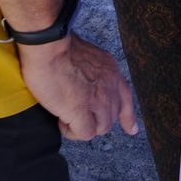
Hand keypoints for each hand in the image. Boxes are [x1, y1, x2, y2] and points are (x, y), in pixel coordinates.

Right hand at [17, 34, 139, 140]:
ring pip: (101, 128)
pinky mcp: (81, 110)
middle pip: (113, 116)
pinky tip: (61, 122)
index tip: (131, 129)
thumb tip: (85, 80)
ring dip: (84, 127)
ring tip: (65, 117)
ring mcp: (98, 99)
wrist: (49, 47)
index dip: (128, 116)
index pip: (126, 97)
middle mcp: (110, 85)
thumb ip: (92, 70)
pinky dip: (73, 132)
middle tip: (76, 114)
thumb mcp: (87, 56)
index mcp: (111, 71)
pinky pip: (85, 133)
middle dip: (96, 120)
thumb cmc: (58, 47)